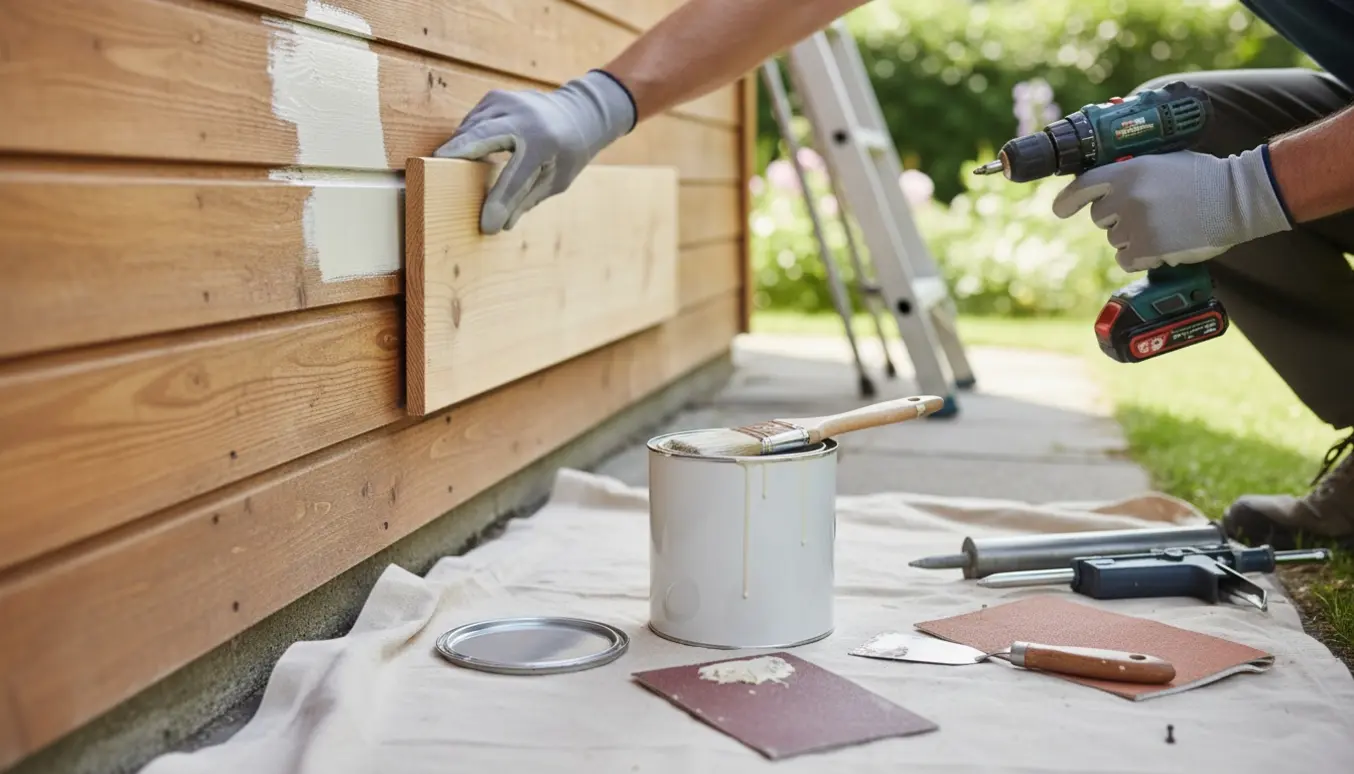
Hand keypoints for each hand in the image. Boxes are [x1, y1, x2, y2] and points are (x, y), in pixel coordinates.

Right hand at [433, 70, 636, 233]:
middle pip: (480, 137)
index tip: (485, 225)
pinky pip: (472, 121)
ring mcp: (507, 102)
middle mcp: (523, 116)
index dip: (498, 203)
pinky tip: (466, 153)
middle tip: (432, 173)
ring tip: (448, 170)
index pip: (515, 176)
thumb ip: (526, 200)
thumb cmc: (569, 153)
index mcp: (543, 141)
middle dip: (457, 155)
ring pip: (471, 127)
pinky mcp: (495, 98)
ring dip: (459, 149)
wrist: (580, 113)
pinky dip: (466, 138)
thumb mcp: (556, 181)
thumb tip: (499, 225)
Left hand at [1051, 146, 1292, 271]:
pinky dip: (1141, 258)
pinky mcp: (1146, 247)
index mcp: (1128, 170)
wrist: (1237, 198)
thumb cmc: (1204, 178)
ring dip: (1133, 239)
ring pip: (1114, 241)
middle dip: (1117, 220)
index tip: (1060, 210)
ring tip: (1166, 226)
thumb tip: (1105, 188)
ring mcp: (1135, 223)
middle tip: (1150, 213)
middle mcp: (1126, 196)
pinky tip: (1164, 244)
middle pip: (1099, 218)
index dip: (1068, 200)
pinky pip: (1126, 260)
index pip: (1083, 185)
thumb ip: (1131, 173)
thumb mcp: (1162, 162)